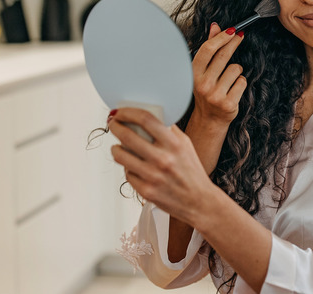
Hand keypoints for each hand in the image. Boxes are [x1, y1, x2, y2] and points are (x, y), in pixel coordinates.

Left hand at [109, 107, 216, 224]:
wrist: (198, 201)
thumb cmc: (192, 172)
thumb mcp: (186, 145)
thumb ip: (169, 130)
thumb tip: (149, 116)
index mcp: (174, 144)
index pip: (146, 119)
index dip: (128, 112)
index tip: (122, 112)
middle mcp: (163, 159)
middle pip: (127, 136)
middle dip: (115, 126)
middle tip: (114, 124)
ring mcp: (153, 176)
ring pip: (120, 155)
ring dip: (115, 148)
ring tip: (118, 147)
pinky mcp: (145, 191)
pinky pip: (127, 174)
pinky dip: (128, 168)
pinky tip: (134, 166)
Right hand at [191, 22, 246, 125]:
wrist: (210, 119)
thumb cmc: (207, 90)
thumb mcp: (203, 70)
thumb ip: (209, 48)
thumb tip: (216, 26)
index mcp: (193, 74)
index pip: (207, 50)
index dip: (221, 38)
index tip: (231, 30)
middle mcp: (202, 84)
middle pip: (223, 56)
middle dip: (233, 43)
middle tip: (240, 36)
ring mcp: (215, 95)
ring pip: (236, 69)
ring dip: (236, 71)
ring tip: (228, 79)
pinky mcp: (228, 103)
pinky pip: (242, 81)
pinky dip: (240, 83)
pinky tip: (233, 89)